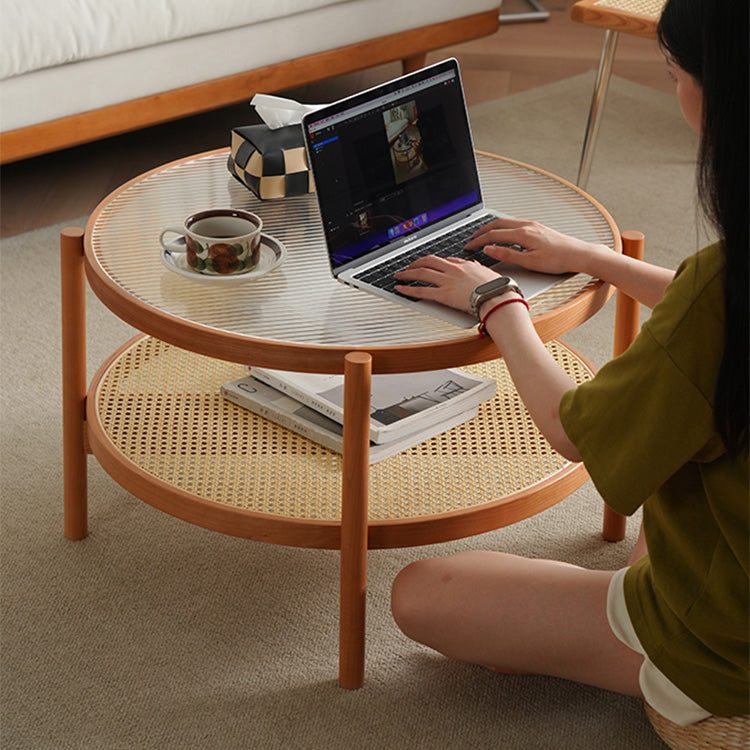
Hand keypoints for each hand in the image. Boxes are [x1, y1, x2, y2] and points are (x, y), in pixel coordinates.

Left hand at [394, 255, 500, 313]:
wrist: (497, 297)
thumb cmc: (497, 289)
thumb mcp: (489, 273)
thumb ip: (479, 269)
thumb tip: (476, 266)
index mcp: (465, 265)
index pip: (446, 260)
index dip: (434, 262)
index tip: (429, 264)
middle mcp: (453, 270)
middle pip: (429, 261)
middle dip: (416, 263)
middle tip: (409, 266)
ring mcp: (446, 281)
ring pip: (421, 273)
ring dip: (407, 273)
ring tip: (399, 275)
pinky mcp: (443, 295)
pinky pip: (421, 291)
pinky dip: (408, 290)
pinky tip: (400, 289)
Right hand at [463, 217, 606, 275]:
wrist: (579, 254)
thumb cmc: (558, 259)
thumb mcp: (529, 261)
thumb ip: (507, 254)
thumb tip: (490, 248)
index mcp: (523, 233)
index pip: (494, 235)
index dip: (479, 241)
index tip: (469, 246)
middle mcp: (527, 226)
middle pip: (498, 224)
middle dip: (482, 230)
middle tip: (472, 238)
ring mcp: (533, 225)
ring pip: (507, 222)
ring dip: (493, 227)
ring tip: (484, 234)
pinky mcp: (538, 228)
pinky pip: (515, 223)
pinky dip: (503, 227)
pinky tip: (503, 233)